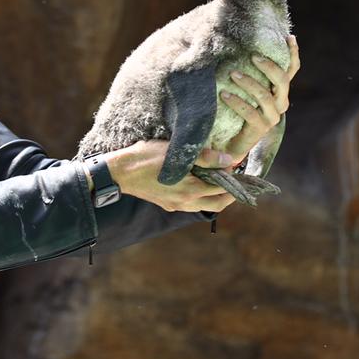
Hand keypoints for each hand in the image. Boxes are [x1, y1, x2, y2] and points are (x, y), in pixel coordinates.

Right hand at [104, 140, 236, 212]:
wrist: (119, 172)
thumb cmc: (146, 157)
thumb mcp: (178, 152)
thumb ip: (205, 157)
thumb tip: (229, 161)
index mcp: (190, 190)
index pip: (222, 189)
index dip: (234, 179)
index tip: (239, 168)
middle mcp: (185, 202)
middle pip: (217, 204)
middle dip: (231, 194)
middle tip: (238, 181)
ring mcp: (175, 205)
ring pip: (204, 206)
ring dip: (216, 196)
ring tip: (221, 181)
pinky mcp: (167, 204)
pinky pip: (191, 205)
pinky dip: (202, 197)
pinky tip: (200, 184)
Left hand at [218, 34, 300, 165]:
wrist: (231, 139)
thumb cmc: (237, 106)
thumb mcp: (245, 86)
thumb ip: (249, 70)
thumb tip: (239, 44)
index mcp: (280, 90)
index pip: (292, 69)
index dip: (293, 53)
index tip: (289, 37)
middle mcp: (281, 102)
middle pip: (283, 81)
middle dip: (269, 66)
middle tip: (252, 56)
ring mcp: (272, 117)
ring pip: (265, 96)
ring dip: (248, 83)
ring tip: (232, 74)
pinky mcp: (260, 129)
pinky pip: (250, 113)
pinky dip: (237, 102)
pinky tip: (224, 94)